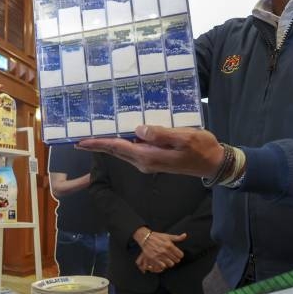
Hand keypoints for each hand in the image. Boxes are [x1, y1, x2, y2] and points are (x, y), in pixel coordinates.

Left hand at [78, 125, 224, 177]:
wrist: (213, 163)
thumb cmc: (201, 148)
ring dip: (107, 144)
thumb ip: (160, 134)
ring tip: (93, 136)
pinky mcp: (153, 159)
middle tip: (79, 139)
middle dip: (97, 145)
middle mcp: (144, 161)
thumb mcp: (184, 137)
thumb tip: (137, 130)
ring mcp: (148, 162)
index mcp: (148, 156)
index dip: (98, 144)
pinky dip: (121, 143)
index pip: (117, 148)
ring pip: (122, 151)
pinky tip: (118, 135)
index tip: (80, 142)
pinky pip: (132, 150)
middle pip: (115, 151)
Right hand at [135, 229, 184, 269]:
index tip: (177, 254)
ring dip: (170, 263)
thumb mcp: (167, 236)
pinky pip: (163, 266)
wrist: (145, 238)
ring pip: (170, 264)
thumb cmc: (157, 237)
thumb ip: (177, 237)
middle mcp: (165, 250)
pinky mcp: (154, 258)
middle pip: (176, 260)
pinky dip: (164, 265)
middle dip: (175, 259)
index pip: (180, 255)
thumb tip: (185, 235)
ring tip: (168, 260)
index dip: (180, 255)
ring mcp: (159, 255)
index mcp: (169, 245)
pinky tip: (163, 262)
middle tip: (172, 257)